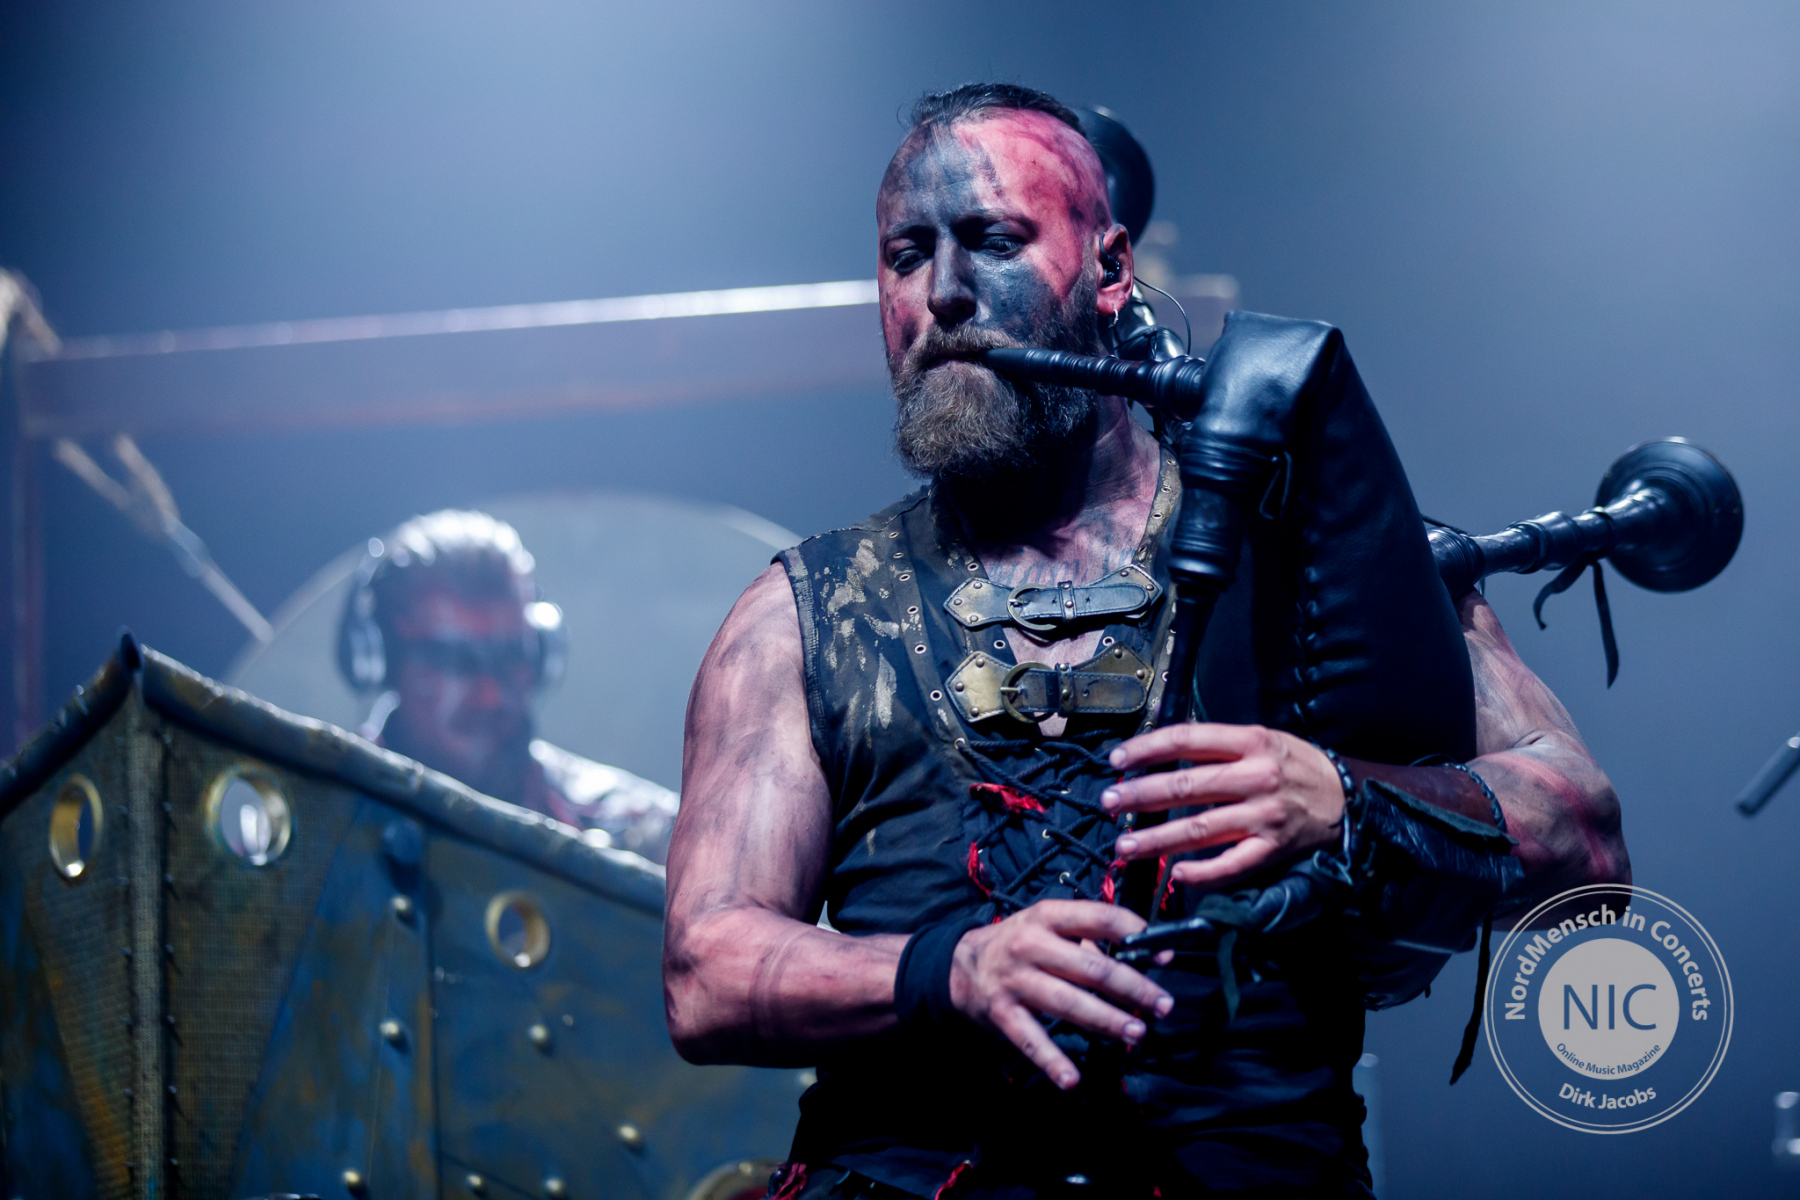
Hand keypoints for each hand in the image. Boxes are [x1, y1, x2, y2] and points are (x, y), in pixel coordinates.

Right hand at [948, 899, 1173, 1089]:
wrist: (960, 964)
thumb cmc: (1020, 943)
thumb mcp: (1048, 925)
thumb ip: (1089, 937)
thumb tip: (1143, 954)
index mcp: (1048, 916)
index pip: (1099, 918)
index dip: (1135, 934)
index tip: (1164, 954)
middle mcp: (1030, 945)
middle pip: (1091, 967)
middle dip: (1132, 988)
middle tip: (1162, 1005)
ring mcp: (1015, 981)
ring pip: (1069, 1003)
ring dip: (1106, 1021)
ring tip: (1136, 1033)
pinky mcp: (1002, 1013)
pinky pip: (1031, 1040)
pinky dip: (1051, 1061)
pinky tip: (1072, 1079)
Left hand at [1101, 723, 1344, 889]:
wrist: (1347, 800)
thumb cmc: (1296, 766)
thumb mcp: (1262, 738)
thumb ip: (1218, 743)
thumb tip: (1164, 746)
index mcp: (1251, 743)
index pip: (1188, 740)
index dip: (1148, 749)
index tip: (1118, 759)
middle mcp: (1256, 778)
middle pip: (1186, 786)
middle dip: (1140, 795)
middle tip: (1109, 801)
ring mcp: (1264, 816)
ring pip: (1200, 829)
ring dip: (1157, 840)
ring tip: (1126, 845)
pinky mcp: (1272, 849)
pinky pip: (1231, 865)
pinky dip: (1201, 873)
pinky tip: (1176, 875)